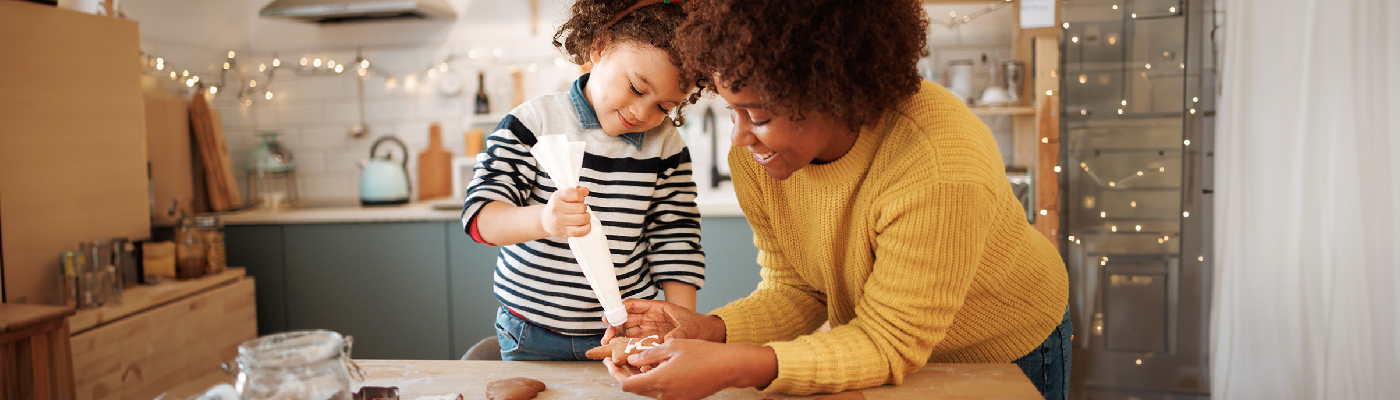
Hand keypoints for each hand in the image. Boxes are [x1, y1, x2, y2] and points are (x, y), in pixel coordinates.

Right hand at [540, 187, 589, 237]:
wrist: (545, 221)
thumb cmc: (558, 206)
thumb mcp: (563, 195)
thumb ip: (576, 191)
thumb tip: (586, 190)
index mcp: (557, 197)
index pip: (576, 195)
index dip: (581, 197)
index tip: (579, 200)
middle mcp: (556, 209)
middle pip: (582, 208)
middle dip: (584, 208)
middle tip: (581, 210)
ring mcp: (560, 221)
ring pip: (583, 219)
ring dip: (587, 217)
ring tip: (583, 216)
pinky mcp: (564, 232)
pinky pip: (581, 231)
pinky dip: (587, 228)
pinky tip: (585, 224)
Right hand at [601, 299, 724, 344]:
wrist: (706, 335)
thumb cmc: (697, 326)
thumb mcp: (689, 327)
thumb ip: (679, 333)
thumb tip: (668, 339)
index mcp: (657, 308)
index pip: (634, 305)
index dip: (619, 309)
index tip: (609, 316)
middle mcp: (650, 318)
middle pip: (627, 320)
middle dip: (615, 327)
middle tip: (607, 338)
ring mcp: (649, 330)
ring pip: (629, 332)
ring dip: (618, 339)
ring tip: (609, 348)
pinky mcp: (651, 342)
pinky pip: (636, 344)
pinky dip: (628, 349)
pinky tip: (621, 355)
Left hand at [603, 339, 777, 399]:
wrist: (728, 367)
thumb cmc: (703, 353)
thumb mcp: (672, 346)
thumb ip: (649, 353)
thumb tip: (632, 358)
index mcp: (659, 381)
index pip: (626, 384)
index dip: (614, 373)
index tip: (609, 361)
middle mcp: (664, 395)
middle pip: (635, 388)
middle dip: (624, 374)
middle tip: (620, 359)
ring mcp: (674, 399)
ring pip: (648, 390)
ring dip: (640, 377)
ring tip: (639, 359)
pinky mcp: (682, 398)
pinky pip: (661, 391)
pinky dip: (654, 379)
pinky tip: (657, 366)